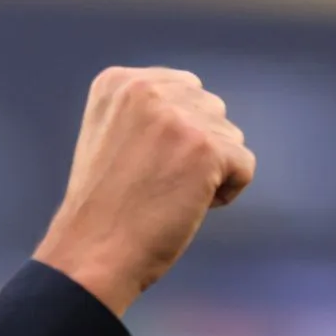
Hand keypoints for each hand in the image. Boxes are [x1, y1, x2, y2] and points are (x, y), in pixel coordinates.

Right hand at [34, 67, 254, 314]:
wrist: (92, 254)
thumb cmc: (104, 209)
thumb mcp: (112, 136)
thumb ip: (150, 112)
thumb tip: (206, 109)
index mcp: (118, 82)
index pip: (182, 90)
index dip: (174, 136)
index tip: (140, 166)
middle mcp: (146, 89)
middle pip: (209, 109)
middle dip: (195, 148)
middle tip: (154, 184)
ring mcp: (177, 116)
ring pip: (229, 136)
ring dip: (210, 171)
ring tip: (167, 196)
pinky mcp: (206, 147)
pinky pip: (243, 165)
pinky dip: (226, 192)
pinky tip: (187, 206)